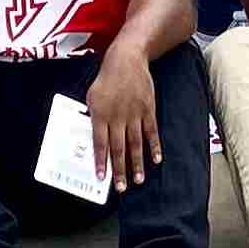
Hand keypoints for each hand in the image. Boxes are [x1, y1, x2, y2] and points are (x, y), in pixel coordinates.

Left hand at [85, 50, 162, 191]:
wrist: (127, 60)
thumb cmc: (107, 79)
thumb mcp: (92, 96)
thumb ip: (92, 116)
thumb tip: (92, 136)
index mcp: (101, 114)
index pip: (100, 143)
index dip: (101, 162)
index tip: (101, 177)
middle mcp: (118, 117)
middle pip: (119, 148)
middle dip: (120, 169)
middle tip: (122, 187)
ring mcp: (134, 114)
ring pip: (136, 143)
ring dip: (137, 163)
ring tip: (138, 180)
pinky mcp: (148, 110)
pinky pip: (151, 131)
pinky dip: (154, 146)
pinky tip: (156, 159)